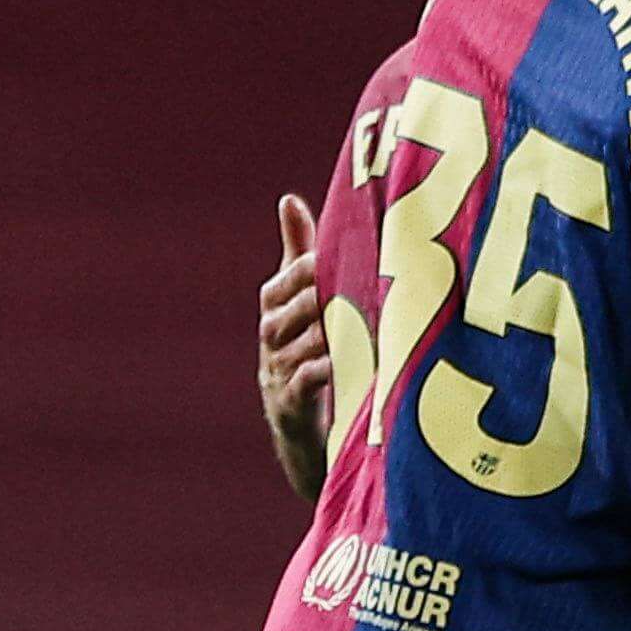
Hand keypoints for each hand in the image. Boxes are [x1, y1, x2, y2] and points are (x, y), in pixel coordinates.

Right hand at [256, 192, 339, 478]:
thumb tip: (287, 199)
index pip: (288, 278)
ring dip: (329, 332)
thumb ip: (296, 252)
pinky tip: (349, 360)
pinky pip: (305, 383)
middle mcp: (270, 339)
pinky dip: (324, 370)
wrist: (304, 431)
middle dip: (320, 296)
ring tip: (359, 320)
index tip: (342, 255)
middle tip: (355, 285)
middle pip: (291, 309)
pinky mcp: (290, 408)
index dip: (310, 267)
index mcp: (274, 307)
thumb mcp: (302, 302)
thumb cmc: (307, 353)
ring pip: (300, 344)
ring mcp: (276, 374)